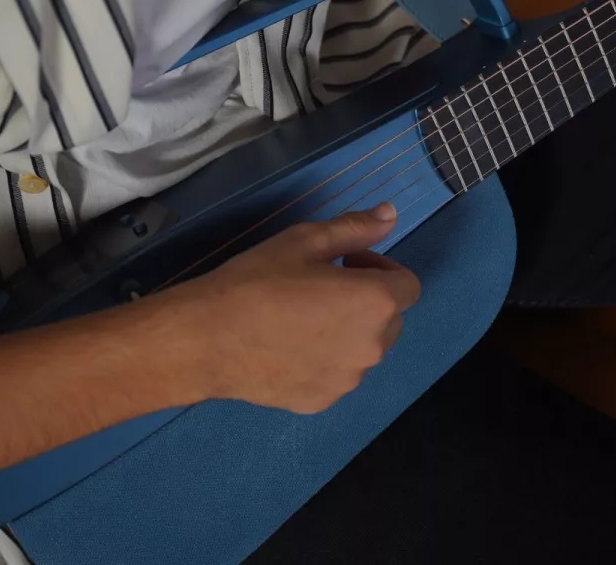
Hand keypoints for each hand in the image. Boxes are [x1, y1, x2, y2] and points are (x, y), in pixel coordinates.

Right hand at [163, 204, 419, 413]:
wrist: (208, 339)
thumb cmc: (257, 281)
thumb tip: (390, 214)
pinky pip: (337, 375)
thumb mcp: (305, 241)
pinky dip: (325, 360)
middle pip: (390, 320)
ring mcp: (349, 380)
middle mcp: (372, 346)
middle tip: (321, 287)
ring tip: (300, 319)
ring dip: (347, 332)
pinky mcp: (324, 401)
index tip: (345, 263)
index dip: (380, 268)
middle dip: (367, 300)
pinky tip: (286, 348)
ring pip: (363, 350)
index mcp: (375, 302)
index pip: (408, 285)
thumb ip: (355, 228)